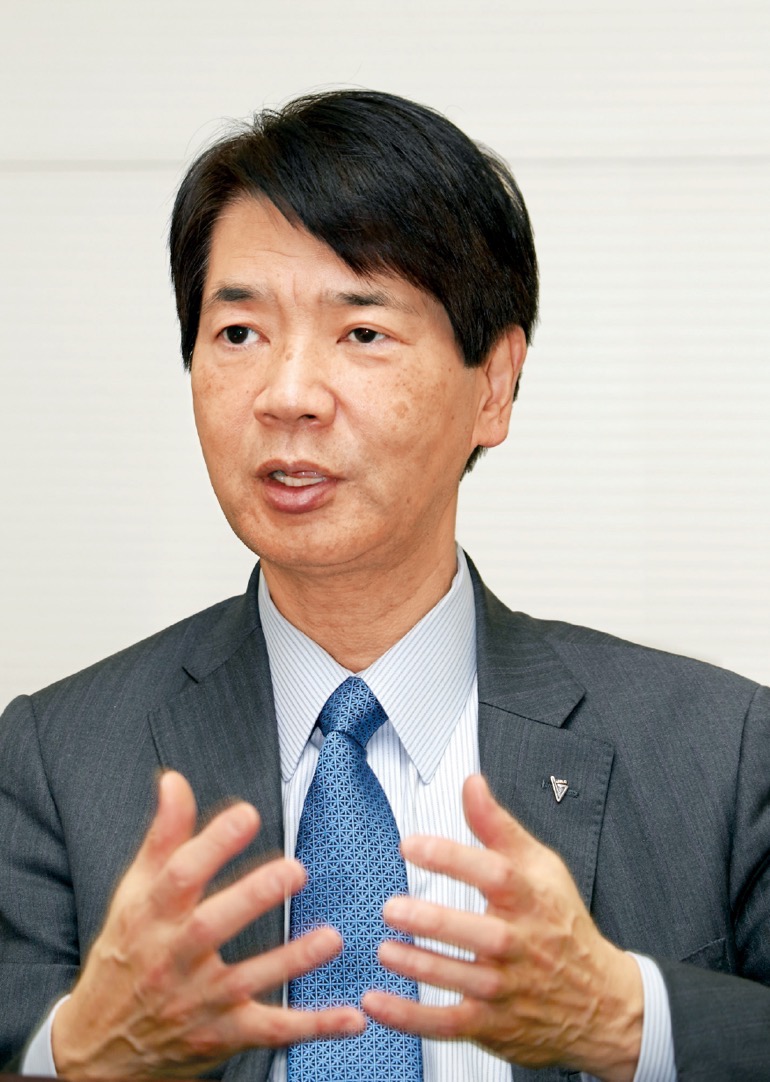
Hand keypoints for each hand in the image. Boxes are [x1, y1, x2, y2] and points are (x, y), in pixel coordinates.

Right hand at [53, 771, 363, 1079]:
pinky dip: (313, 1025)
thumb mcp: (133, 894)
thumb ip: (163, 836)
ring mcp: (199, 999)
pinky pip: (271, 1030)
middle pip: (211, 926)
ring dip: (292, 960)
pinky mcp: (222, 1034)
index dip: (213, 843)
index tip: (247, 815)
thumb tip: (175, 782)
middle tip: (295, 870)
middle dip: (253, 897)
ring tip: (331, 937)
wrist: (100, 1047)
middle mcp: (173, 957)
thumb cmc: (125, 956)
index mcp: (152, 916)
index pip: (179, 875)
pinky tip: (350, 1018)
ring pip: (247, 979)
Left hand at [362, 774, 641, 1081]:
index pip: (494, 874)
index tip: (412, 845)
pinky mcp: (492, 1024)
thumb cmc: (563, 926)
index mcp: (530, 900)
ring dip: (418, 966)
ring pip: (460, 979)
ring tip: (385, 948)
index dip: (451, 857)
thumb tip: (471, 784)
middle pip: (480, 933)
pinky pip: (446, 1024)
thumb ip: (498, 826)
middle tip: (393, 907)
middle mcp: (520, 945)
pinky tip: (377, 1002)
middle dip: (434, 922)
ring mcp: (506, 988)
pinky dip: (410, 1018)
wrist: (601, 1004)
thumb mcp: (541, 867)